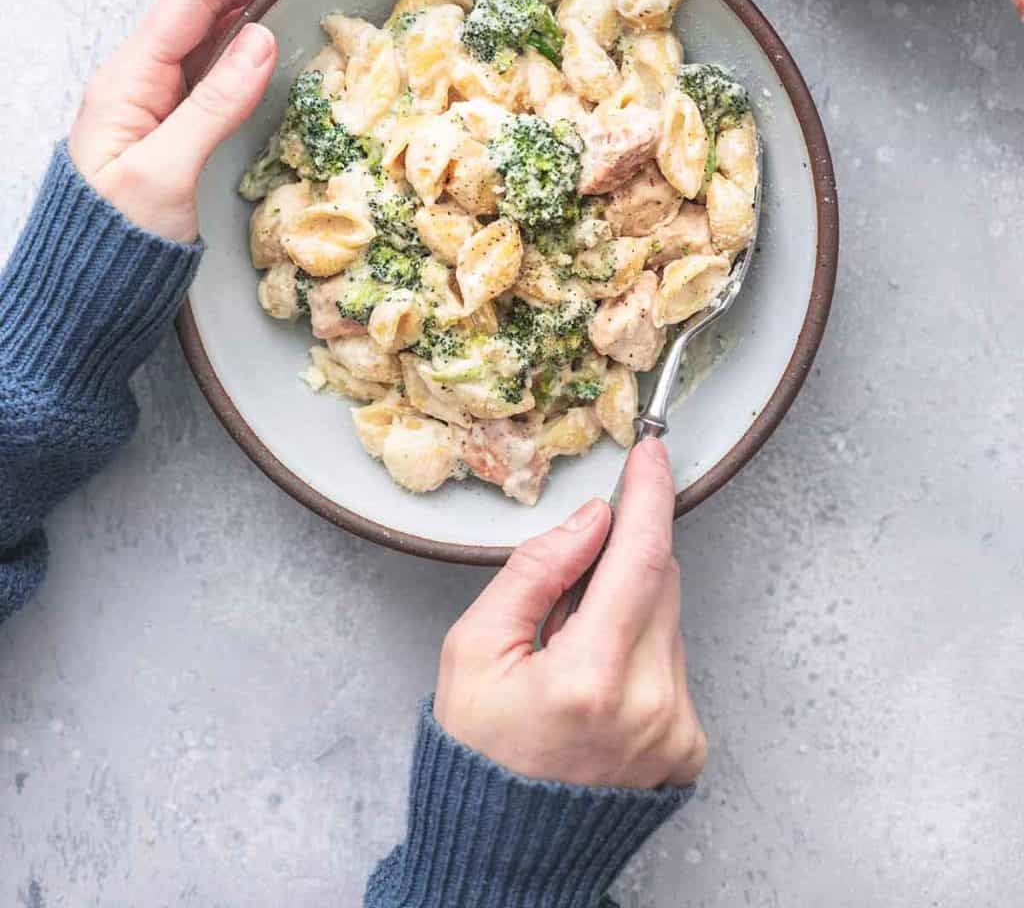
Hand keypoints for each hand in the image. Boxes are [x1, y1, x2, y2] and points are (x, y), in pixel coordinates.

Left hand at [68, 0, 324, 242]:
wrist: (84, 297)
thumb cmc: (115, 243)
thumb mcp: (164, 174)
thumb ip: (213, 105)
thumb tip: (261, 38)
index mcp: (128, 80)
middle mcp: (141, 80)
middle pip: (205, 4)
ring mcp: (157, 103)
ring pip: (212, 32)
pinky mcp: (174, 128)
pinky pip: (216, 68)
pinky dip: (251, 38)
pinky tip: (276, 27)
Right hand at [435, 438, 705, 789]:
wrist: (507, 852)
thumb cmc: (479, 752)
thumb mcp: (474, 649)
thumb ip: (535, 572)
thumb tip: (590, 519)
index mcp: (591, 678)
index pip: (641, 558)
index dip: (650, 496)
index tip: (654, 455)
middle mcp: (650, 705)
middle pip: (662, 580)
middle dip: (623, 556)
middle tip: (568, 587)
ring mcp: (676, 730)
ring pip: (668, 618)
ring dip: (627, 608)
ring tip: (571, 653)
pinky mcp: (688, 747)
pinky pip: (672, 662)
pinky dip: (638, 651)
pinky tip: (594, 685)